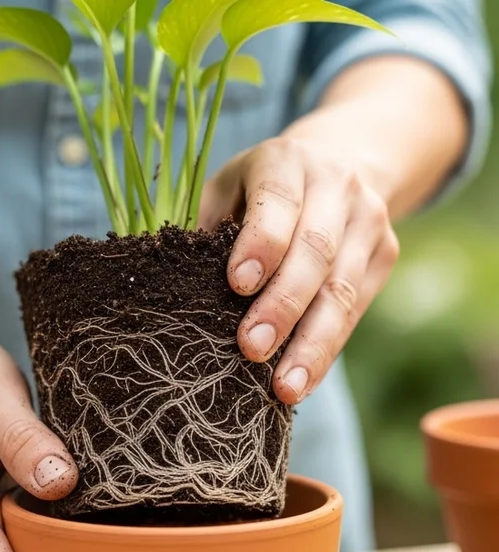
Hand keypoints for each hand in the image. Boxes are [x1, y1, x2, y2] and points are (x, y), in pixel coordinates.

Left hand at [200, 135, 399, 404]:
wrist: (337, 163)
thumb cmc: (255, 190)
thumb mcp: (225, 190)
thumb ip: (205, 229)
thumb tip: (168, 291)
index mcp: (285, 162)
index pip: (277, 201)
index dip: (261, 243)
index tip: (238, 284)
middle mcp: (335, 186)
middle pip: (314, 252)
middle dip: (283, 305)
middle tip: (251, 348)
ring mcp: (367, 220)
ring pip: (342, 289)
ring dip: (312, 343)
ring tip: (285, 387)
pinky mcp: (383, 254)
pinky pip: (356, 309)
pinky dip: (328, 348)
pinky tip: (304, 380)